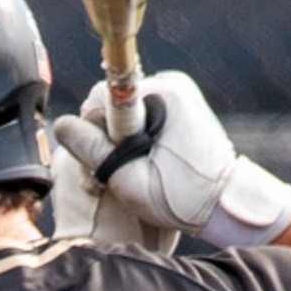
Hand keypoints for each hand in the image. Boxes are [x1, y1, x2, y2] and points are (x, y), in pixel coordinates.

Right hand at [51, 71, 290, 248]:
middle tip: (121, 173)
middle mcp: (172, 85)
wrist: (228, 204)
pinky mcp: (182, 105)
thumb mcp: (130, 181)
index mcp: (164, 96)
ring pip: (125, 110)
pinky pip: (143, 115)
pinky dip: (137, 138)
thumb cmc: (183, 199)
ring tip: (138, 171)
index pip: (102, 97)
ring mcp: (179, 93)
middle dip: (108, 137)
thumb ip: (94, 152)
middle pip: (113, 103)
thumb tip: (62, 125)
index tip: (109, 160)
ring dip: (122, 140)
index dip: (96, 132)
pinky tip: (147, 162)